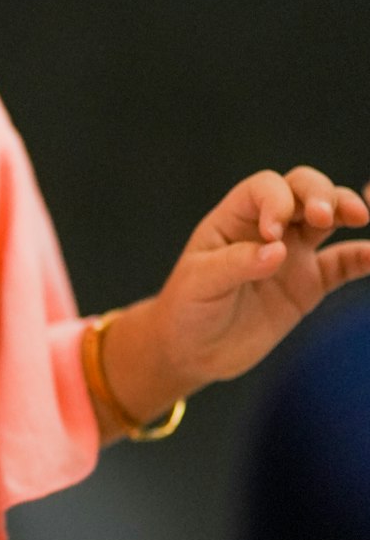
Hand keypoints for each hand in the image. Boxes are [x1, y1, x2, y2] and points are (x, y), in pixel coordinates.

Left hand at [153, 166, 369, 390]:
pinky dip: (362, 257)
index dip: (276, 200)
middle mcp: (269, 227)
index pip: (265, 188)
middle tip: (325, 217)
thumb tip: (278, 250)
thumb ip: (237, 264)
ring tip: (360, 216)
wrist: (194, 351)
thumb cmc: (188, 308)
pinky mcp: (309, 284)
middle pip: (303, 189)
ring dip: (345, 210)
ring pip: (328, 218)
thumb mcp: (200, 283)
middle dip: (320, 194)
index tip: (273, 235)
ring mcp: (293, 253)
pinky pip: (343, 264)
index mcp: (235, 217)